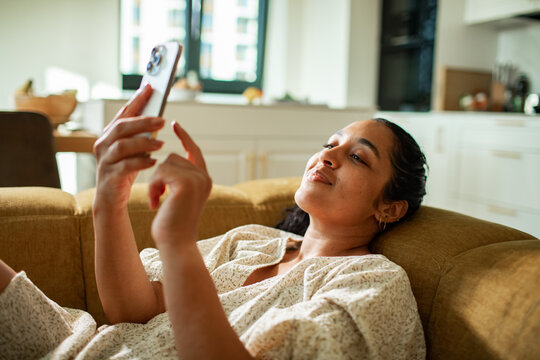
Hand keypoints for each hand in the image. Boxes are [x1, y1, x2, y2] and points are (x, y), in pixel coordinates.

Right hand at [93, 84, 164, 209]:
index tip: (149, 88)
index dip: (136, 100)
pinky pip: (126, 166)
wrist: (111, 199)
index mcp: (109, 135)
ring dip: (143, 142)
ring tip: (161, 144)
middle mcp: (103, 145)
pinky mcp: (110, 176)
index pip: (123, 113)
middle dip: (143, 121)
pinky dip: (141, 162)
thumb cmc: (124, 172)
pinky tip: (154, 162)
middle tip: (162, 120)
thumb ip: (140, 136)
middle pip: (122, 127)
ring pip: (122, 146)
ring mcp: (104, 160)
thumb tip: (157, 118)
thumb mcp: (132, 151)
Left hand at [149, 122, 211, 245]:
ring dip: (155, 181)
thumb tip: (166, 160)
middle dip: (159, 174)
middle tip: (156, 197)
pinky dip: (153, 187)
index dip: (184, 137)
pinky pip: (161, 171)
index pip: (194, 151)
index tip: (174, 123)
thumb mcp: (176, 196)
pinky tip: (155, 203)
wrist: (176, 244)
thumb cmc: (172, 224)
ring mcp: (197, 179)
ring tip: (156, 201)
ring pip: (165, 163)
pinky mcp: (186, 183)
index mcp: (204, 180)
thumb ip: (177, 178)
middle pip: (174, 157)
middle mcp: (204, 177)